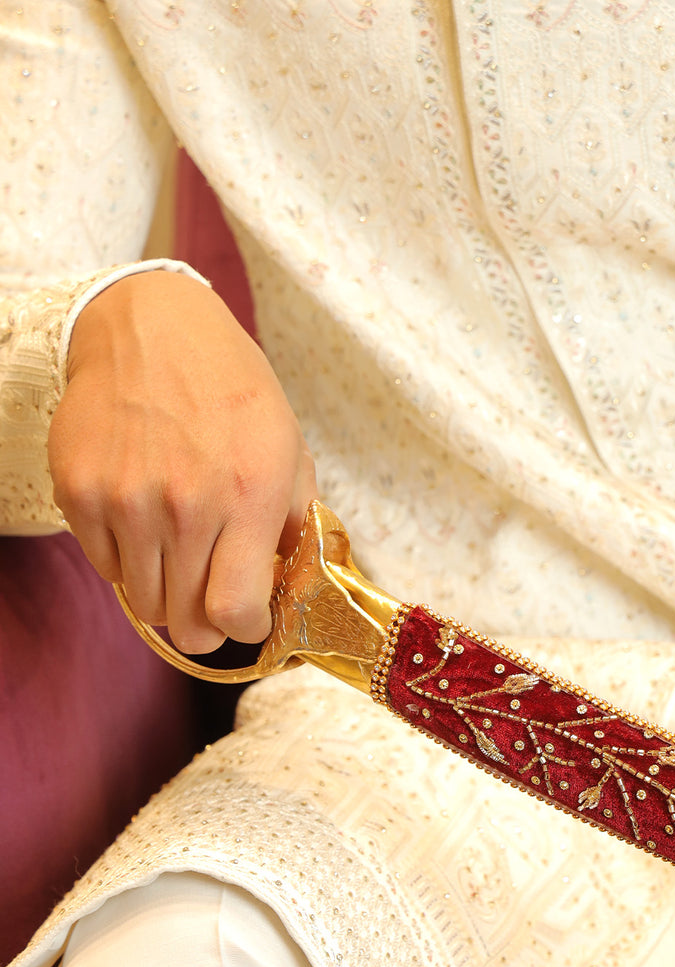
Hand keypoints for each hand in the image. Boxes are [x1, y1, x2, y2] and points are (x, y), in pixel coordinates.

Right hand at [48, 269, 316, 653]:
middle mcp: (185, 505)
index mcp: (248, 495)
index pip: (235, 613)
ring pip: (145, 605)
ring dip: (166, 592)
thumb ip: (295, 524)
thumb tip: (291, 587)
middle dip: (205, 623)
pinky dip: (127, 560)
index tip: (247, 619)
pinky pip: (107, 568)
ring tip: (179, 552)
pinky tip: (144, 522)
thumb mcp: (289, 447)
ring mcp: (126, 502)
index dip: (245, 629)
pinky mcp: (80, 494)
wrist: (151, 330)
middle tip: (210, 598)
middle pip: (186, 623)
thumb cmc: (230, 390)